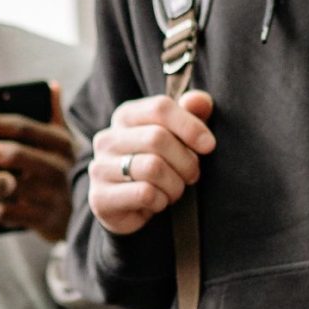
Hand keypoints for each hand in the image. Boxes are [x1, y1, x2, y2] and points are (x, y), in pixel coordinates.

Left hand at [0, 85, 75, 242]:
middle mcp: (60, 168)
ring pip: (7, 183)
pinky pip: (8, 211)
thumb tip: (51, 86)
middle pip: (14, 153)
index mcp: (62, 144)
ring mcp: (53, 195)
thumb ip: (55, 115)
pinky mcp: (44, 220)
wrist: (82, 217)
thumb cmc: (62, 171)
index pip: (23, 127)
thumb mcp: (65, 143)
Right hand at [88, 90, 214, 237]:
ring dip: (175, 185)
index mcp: (126, 116)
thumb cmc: (159, 164)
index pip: (160, 107)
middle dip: (186, 161)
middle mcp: (108, 138)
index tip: (208, 145)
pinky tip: (158, 202)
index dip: (190, 125)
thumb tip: (201, 101)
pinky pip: (145, 194)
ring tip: (174, 190)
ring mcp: (100, 167)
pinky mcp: (101, 197)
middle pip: (158, 138)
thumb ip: (192, 114)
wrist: (129, 207)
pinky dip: (161, 201)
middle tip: (192, 175)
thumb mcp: (178, 136)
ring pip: (153, 168)